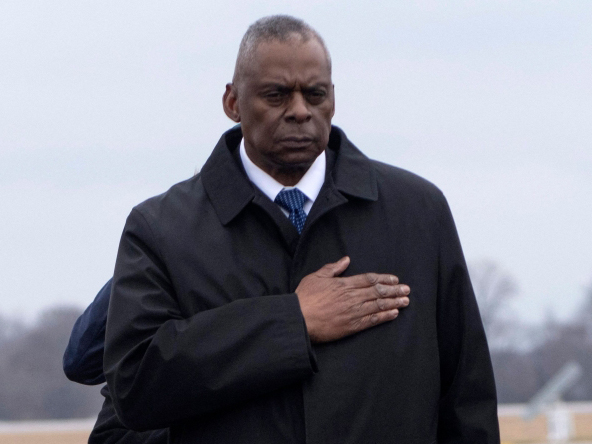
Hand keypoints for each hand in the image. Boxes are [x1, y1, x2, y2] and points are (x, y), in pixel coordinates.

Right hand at [295, 256, 409, 342]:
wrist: (299, 319)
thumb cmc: (305, 297)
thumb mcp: (316, 276)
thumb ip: (333, 268)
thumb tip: (346, 260)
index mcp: (344, 284)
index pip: (369, 279)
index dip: (384, 279)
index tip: (394, 279)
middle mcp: (352, 296)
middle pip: (378, 291)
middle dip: (394, 290)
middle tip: (406, 290)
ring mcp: (354, 311)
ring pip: (378, 305)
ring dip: (394, 302)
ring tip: (405, 301)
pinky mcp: (352, 326)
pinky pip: (373, 320)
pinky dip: (385, 316)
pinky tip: (394, 314)